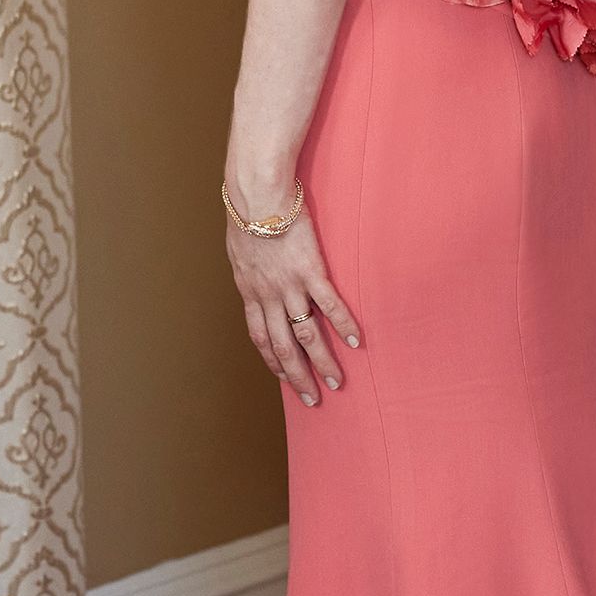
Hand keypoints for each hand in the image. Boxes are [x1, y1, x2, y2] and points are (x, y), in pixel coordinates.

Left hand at [226, 200, 360, 405]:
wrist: (256, 196)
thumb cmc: (246, 214)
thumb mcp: (241, 249)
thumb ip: (251, 269)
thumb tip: (255, 274)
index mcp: (251, 292)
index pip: (260, 337)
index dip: (273, 361)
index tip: (284, 378)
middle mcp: (269, 296)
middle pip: (283, 347)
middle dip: (297, 376)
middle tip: (312, 398)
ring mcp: (290, 286)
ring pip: (306, 334)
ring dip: (322, 361)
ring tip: (336, 381)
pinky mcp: (311, 271)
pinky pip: (329, 306)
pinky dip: (342, 325)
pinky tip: (355, 341)